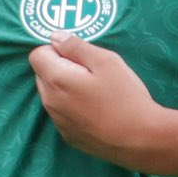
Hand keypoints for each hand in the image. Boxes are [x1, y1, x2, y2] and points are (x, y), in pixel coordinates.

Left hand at [28, 31, 166, 167]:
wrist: (140, 140)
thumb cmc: (125, 96)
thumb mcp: (105, 61)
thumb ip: (76, 46)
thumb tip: (54, 37)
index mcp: (56, 79)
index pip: (37, 55)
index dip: (56, 50)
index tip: (79, 56)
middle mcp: (50, 102)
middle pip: (42, 74)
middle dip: (60, 67)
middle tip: (91, 72)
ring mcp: (58, 122)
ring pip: (51, 95)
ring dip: (65, 88)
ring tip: (95, 92)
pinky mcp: (68, 136)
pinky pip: (62, 113)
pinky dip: (72, 107)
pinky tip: (96, 110)